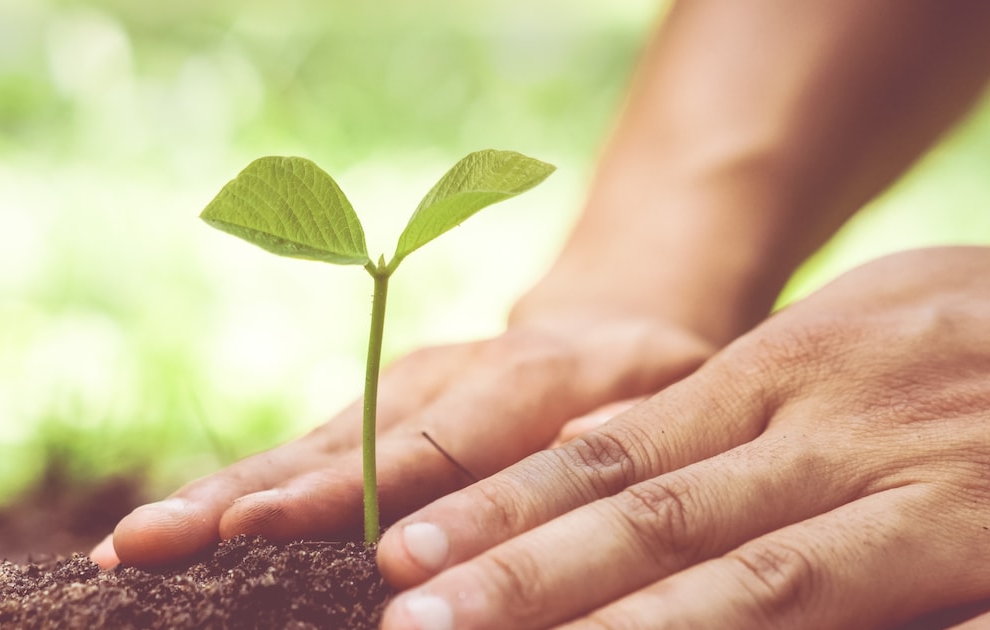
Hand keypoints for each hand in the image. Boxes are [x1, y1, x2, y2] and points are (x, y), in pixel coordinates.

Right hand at [90, 310, 711, 568]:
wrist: (611, 319)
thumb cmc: (652, 376)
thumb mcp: (674, 393)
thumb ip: (628, 428)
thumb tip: (581, 456)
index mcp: (518, 381)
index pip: (426, 447)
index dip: (345, 493)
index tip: (259, 532)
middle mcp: (438, 380)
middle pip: (332, 446)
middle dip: (238, 500)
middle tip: (145, 544)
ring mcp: (397, 390)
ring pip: (299, 449)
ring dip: (212, 499)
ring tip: (126, 547)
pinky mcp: (375, 406)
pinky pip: (302, 454)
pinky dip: (235, 494)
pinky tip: (169, 532)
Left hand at [378, 247, 989, 629]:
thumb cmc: (956, 330)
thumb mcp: (834, 334)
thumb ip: (722, 400)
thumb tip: (606, 441)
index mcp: (773, 380)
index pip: (608, 452)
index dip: (503, 507)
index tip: (408, 549)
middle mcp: (820, 437)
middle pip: (646, 517)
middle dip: (522, 576)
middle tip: (408, 618)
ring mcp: (908, 497)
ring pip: (744, 579)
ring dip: (617, 628)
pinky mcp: (989, 555)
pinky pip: (887, 621)